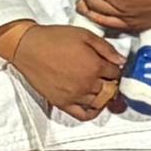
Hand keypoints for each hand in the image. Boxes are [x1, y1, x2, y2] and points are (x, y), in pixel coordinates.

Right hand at [0, 20, 125, 121]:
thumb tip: (121, 60)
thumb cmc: (54, 38)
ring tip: (98, 87)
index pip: (116, 73)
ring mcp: (75, 96)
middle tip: (105, 76)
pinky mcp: (63, 103)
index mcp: (95, 66)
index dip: (114, 68)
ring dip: (103, 95)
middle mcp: (87, 84)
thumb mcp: (85, 35)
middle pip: (110, 89)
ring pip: (100, 102)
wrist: (28, 47)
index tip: (110, 66)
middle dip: (110, 82)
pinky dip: (93, 113)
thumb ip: (106, 48)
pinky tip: (94, 105)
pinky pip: (84, 115)